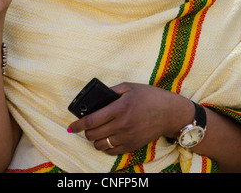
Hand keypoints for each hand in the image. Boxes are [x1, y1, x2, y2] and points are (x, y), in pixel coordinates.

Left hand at [67, 82, 193, 154]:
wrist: (169, 113)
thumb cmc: (149, 96)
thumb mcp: (129, 87)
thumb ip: (111, 91)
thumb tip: (94, 98)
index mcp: (120, 107)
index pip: (91, 120)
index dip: (77, 125)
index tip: (71, 126)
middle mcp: (122, 124)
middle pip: (93, 135)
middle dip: (85, 131)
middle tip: (85, 126)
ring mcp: (127, 137)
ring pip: (100, 145)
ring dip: (94, 139)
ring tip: (96, 132)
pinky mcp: (132, 146)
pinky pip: (111, 152)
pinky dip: (105, 146)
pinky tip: (107, 139)